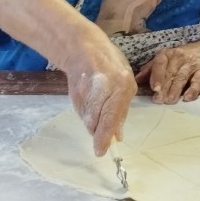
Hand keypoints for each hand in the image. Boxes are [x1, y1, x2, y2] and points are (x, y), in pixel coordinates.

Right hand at [62, 41, 136, 156]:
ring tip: (97, 111)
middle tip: (100, 136)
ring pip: (87, 119)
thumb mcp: (125, 81)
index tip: (100, 151)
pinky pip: (81, 112)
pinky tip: (90, 103)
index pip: (111, 117)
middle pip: (96, 122)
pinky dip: (86, 114)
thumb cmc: (110, 64)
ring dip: (93, 122)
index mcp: (122, 86)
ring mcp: (86, 92)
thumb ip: (121, 109)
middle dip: (98, 132)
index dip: (105, 137)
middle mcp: (104, 90)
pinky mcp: (74, 94)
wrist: (83, 49)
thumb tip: (118, 135)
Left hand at [135, 39, 199, 103]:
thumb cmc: (183, 58)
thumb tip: (136, 80)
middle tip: (158, 100)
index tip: (153, 88)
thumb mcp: (167, 59)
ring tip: (170, 101)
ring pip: (181, 77)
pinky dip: (193, 89)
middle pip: (170, 73)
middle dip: (164, 87)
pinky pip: (197, 80)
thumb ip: (152, 69)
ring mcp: (192, 63)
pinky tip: (187, 98)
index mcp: (167, 54)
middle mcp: (179, 57)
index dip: (156, 75)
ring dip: (175, 90)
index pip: (159, 63)